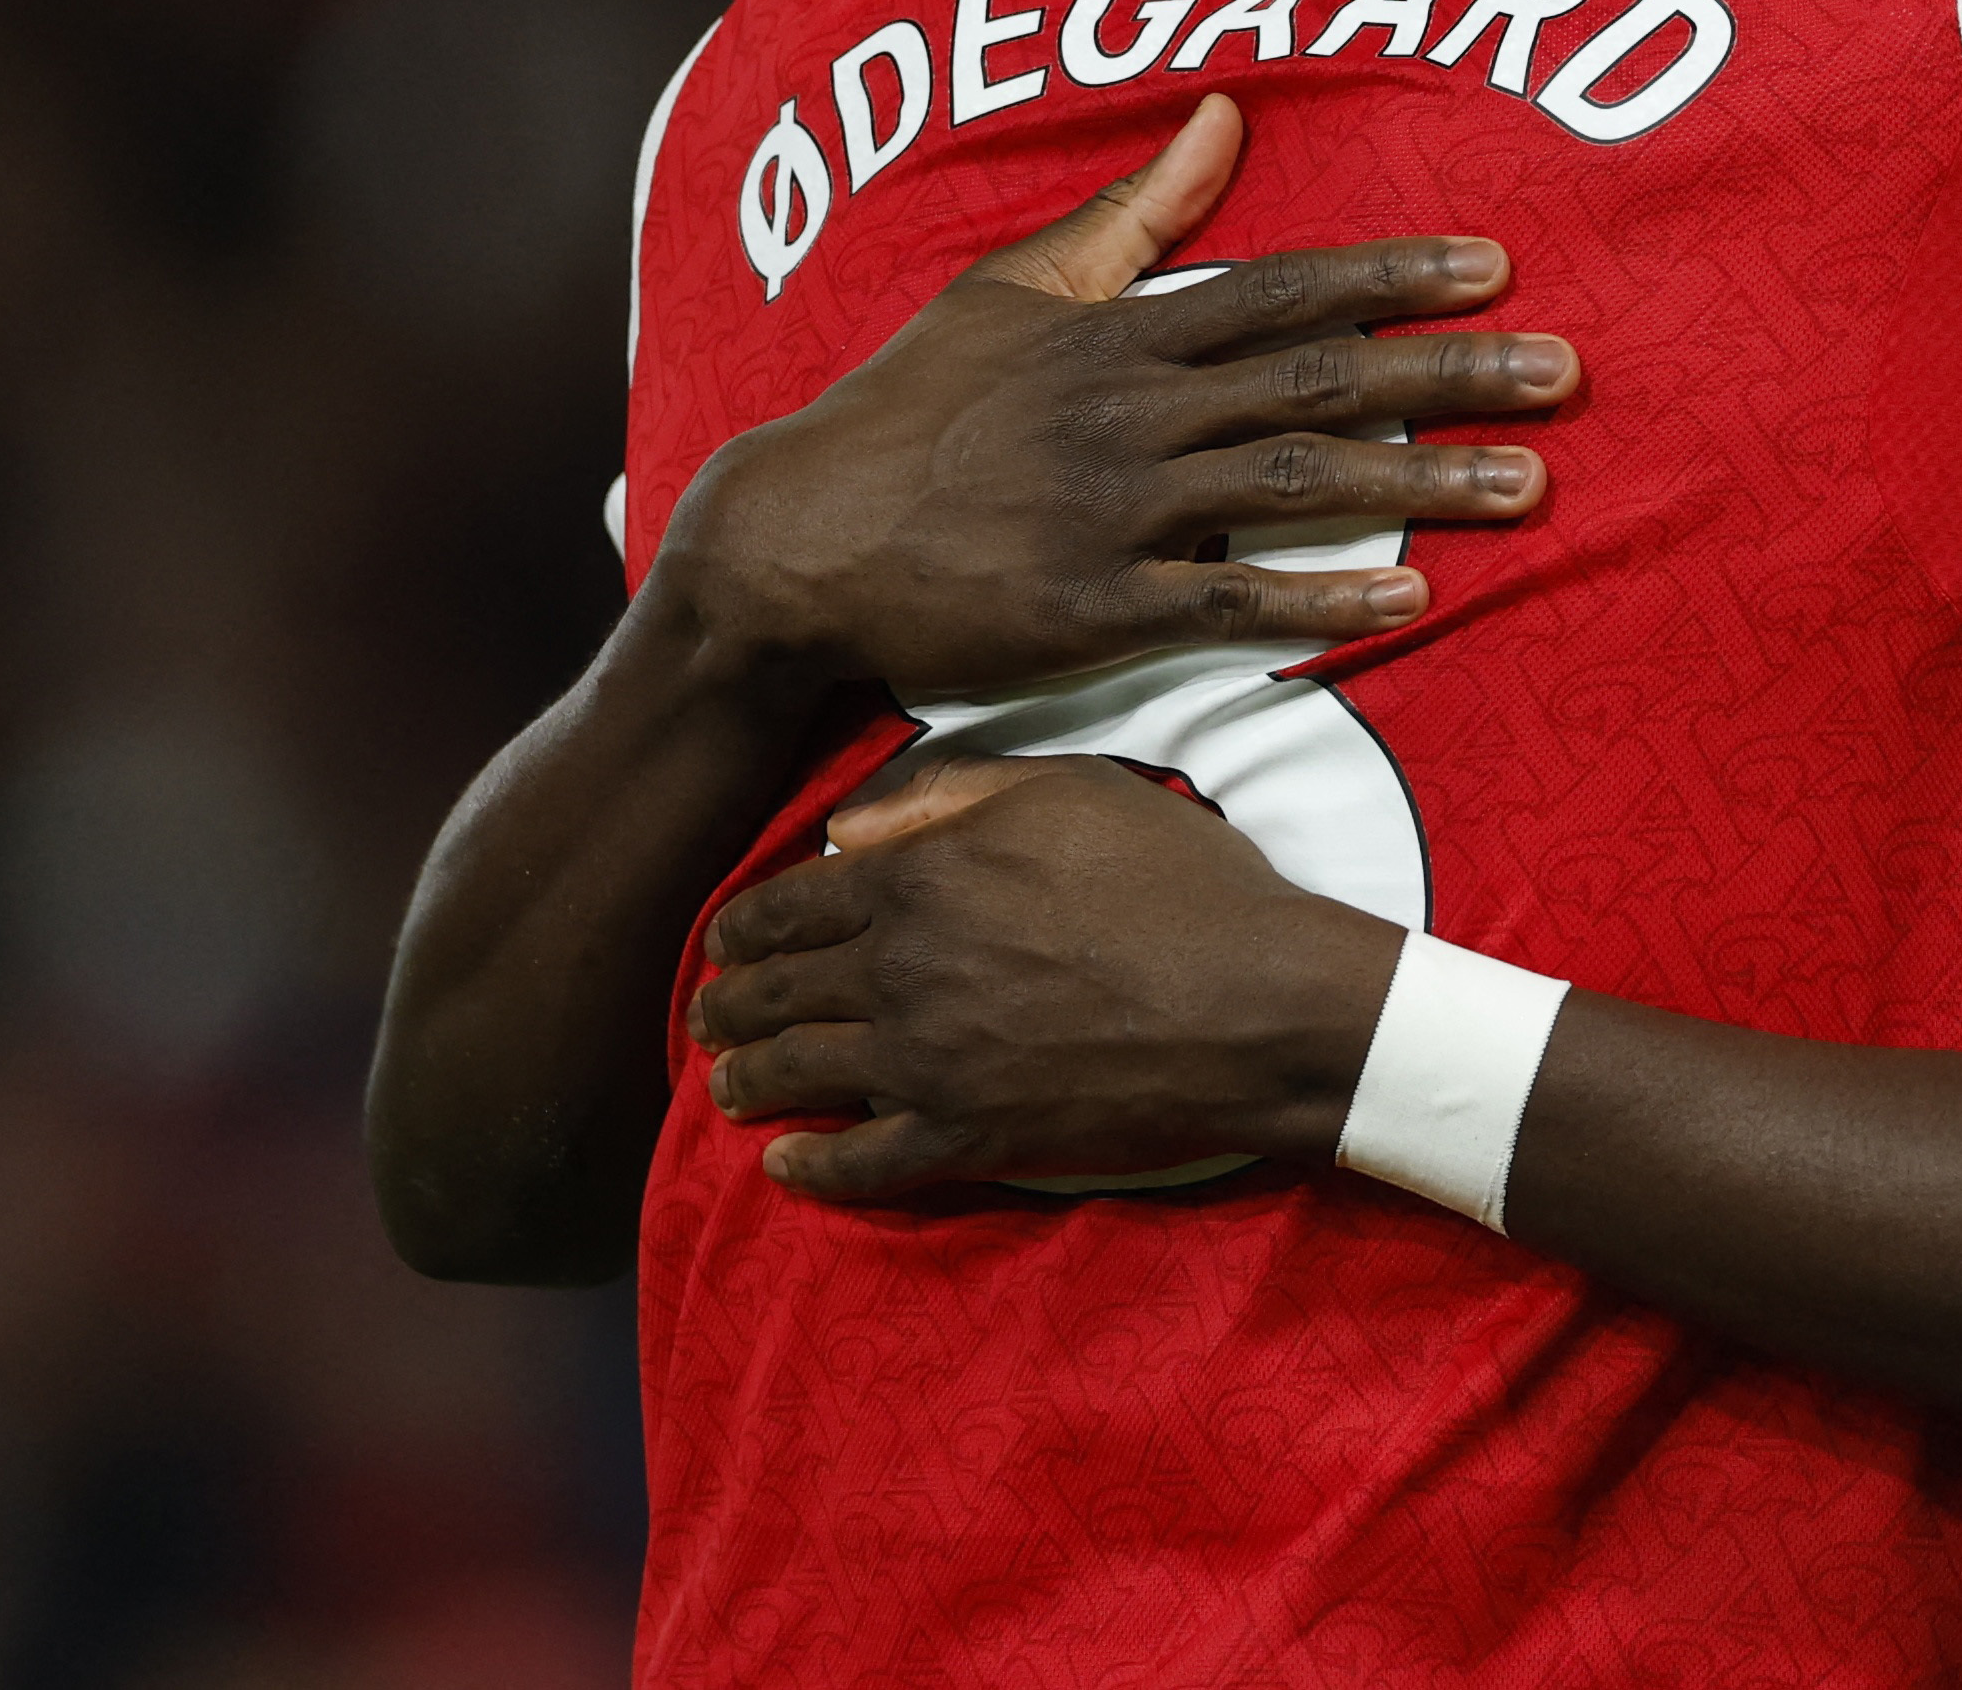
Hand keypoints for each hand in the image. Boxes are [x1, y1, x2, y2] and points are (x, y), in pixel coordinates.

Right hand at [651, 95, 1577, 705]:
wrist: (796, 540)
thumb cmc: (912, 408)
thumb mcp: (1014, 285)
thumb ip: (1130, 209)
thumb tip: (1223, 113)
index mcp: (1118, 333)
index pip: (1283, 290)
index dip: (1393, 277)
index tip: (1495, 267)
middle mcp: (1128, 413)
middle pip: (1317, 382)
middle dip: (1451, 374)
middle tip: (1564, 374)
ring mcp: (1111, 512)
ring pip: (1290, 487)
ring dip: (1420, 485)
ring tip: (1528, 487)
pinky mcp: (1090, 609)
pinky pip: (1227, 603)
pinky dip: (1321, 601)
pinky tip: (1411, 601)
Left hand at [688, 756, 1406, 1199]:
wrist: (1255, 1001)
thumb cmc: (1177, 881)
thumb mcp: (1070, 791)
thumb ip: (949, 796)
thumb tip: (845, 831)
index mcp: (920, 878)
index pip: (790, 904)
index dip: (743, 928)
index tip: (722, 944)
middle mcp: (902, 970)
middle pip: (776, 992)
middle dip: (726, 1005)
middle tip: (706, 1017)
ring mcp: (927, 1062)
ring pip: (798, 1075)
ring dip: (746, 1081)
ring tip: (726, 1087)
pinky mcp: (966, 1138)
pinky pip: (860, 1165)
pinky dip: (809, 1169)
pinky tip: (784, 1167)